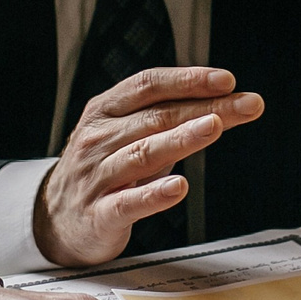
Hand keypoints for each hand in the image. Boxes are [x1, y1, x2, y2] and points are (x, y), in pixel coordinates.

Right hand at [34, 67, 264, 266]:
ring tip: (214, 126)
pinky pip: (129, 202)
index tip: (227, 81)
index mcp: (105, 111)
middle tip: (247, 104)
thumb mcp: (126, 135)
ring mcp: (96, 176)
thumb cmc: (103, 170)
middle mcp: (99, 138)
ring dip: (181, 138)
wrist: (53, 219)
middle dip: (206, 107)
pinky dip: (155, 194)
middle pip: (156, 117)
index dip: (188, 80)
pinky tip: (180, 187)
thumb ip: (165, 120)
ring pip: (143, 153)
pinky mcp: (99, 214)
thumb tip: (222, 104)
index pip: (149, 86)